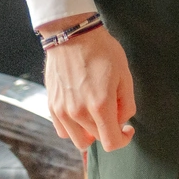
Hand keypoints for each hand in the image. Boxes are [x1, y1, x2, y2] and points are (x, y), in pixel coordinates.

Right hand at [39, 17, 135, 151]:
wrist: (73, 37)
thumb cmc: (103, 53)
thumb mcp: (125, 76)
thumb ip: (126, 104)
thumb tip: (122, 122)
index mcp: (100, 106)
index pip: (111, 142)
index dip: (123, 139)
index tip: (127, 130)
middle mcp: (78, 113)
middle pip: (96, 139)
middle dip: (107, 129)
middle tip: (112, 110)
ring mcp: (62, 112)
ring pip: (77, 139)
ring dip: (89, 132)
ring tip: (95, 111)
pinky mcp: (51, 107)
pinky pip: (63, 130)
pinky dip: (73, 127)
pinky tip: (81, 110)